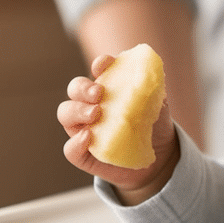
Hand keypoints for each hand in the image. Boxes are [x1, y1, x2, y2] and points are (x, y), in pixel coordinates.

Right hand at [58, 54, 179, 205]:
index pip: (96, 71)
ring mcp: (82, 129)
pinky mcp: (83, 153)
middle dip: (83, 88)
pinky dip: (76, 142)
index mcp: (106, 88)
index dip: (99, 64)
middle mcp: (89, 105)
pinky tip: (88, 137)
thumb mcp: (157, 104)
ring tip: (95, 114)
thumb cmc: (153, 125)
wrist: (158, 158)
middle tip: (99, 94)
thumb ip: (151, 88)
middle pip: (74, 89)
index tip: (106, 64)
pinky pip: (70, 149)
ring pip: (65, 114)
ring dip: (77, 111)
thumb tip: (149, 72)